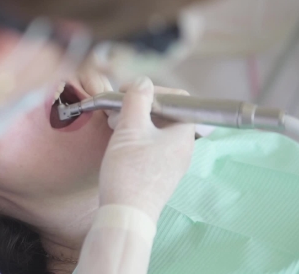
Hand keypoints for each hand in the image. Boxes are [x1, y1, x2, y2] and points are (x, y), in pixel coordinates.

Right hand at [98, 77, 194, 220]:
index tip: (130, 92)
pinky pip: (152, 145)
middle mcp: (183, 147)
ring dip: (136, 121)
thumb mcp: (129, 129)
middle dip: (141, 105)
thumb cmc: (129, 173)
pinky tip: (119, 142)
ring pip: (157, 129)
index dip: (154, 90)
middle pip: (167, 113)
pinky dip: (136, 137)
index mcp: (183, 134)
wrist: (126, 216)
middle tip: (119, 109)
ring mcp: (172, 162)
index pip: (178, 99)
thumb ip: (137, 100)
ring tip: (115, 125)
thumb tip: (142, 82)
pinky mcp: (160, 173)